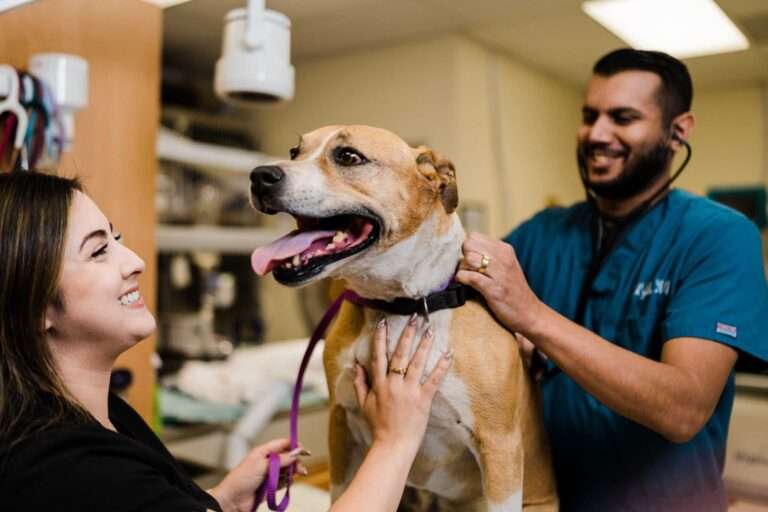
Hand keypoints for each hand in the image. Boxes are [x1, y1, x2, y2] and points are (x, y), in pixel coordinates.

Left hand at [209, 438, 308, 511]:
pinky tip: (289, 483)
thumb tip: (295, 453)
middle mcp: (267, 461)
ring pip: (287, 470)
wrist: (232, 500)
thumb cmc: (241, 480)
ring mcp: (269, 474)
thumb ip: (281, 459)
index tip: (305, 451)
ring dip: (293, 472)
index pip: (283, 444)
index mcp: (263, 452)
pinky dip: (288, 482)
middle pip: (287, 457)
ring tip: (296, 476)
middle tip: (302, 470)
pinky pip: (283, 482)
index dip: (295, 445)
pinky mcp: (270, 486)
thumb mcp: (262, 465)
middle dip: (296, 462)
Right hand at [353, 315, 452, 452]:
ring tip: (430, 328)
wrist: (392, 445)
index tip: (384, 322)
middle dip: (407, 334)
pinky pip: (434, 380)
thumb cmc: (378, 425)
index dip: (381, 338)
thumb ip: (360, 383)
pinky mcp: (423, 399)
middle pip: (400, 354)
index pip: (379, 356)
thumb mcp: (364, 404)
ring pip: (417, 363)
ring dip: (424, 344)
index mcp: (379, 384)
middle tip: (414, 317)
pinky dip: (442, 366)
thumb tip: (355, 365)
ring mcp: (409, 391)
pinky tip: (448, 352)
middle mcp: (394, 384)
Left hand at [456, 232, 543, 333]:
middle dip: (463, 258)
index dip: (468, 249)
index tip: (471, 262)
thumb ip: (489, 255)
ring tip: (468, 279)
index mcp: (505, 249)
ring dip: (463, 269)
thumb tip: (465, 249)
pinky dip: (463, 280)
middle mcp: (503, 258)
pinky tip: (466, 285)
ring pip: (468, 259)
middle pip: (469, 245)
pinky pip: (470, 277)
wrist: (530, 312)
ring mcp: (500, 274)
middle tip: (469, 271)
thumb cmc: (512, 290)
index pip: (474, 236)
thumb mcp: (505, 265)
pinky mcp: (494, 289)